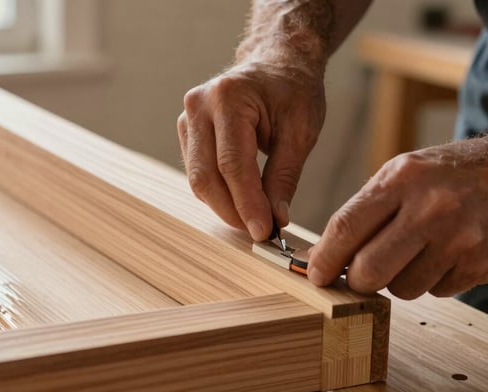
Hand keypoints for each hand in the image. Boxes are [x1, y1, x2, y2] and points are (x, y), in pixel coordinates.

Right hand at [177, 62, 325, 240]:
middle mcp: (198, 106)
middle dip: (232, 211)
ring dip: (224, 206)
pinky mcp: (187, 132)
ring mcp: (187, 118)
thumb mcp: (301, 131)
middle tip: (259, 233)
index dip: (247, 203)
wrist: (276, 62)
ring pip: (198, 179)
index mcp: (229, 98)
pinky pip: (198, 173)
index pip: (232, 164)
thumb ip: (284, 177)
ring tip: (254, 220)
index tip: (264, 231)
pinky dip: (218, 194)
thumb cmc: (293, 91)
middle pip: (206, 176)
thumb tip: (275, 219)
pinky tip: (240, 203)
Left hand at [308, 140, 487, 298]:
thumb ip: (363, 213)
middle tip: (360, 276)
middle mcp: (430, 207)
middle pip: (369, 270)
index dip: (324, 259)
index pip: (346, 227)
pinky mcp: (482, 262)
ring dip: (401, 280)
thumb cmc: (452, 174)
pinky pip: (437, 292)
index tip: (313, 275)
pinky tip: (449, 253)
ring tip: (421, 250)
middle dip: (357, 281)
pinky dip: (435, 281)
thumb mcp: (404, 174)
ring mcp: (459, 237)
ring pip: (402, 288)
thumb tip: (318, 259)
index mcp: (401, 178)